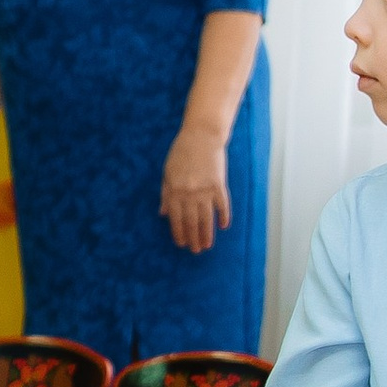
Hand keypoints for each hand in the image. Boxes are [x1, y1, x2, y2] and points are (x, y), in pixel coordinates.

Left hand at [161, 123, 230, 252]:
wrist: (201, 136)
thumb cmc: (181, 153)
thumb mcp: (168, 172)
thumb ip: (166, 194)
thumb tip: (163, 214)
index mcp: (174, 190)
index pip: (176, 218)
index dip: (179, 233)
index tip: (182, 244)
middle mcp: (189, 193)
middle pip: (191, 221)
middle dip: (193, 238)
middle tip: (196, 250)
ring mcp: (205, 189)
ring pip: (206, 217)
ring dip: (206, 233)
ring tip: (207, 245)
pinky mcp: (219, 184)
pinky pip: (222, 205)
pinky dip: (224, 216)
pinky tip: (223, 226)